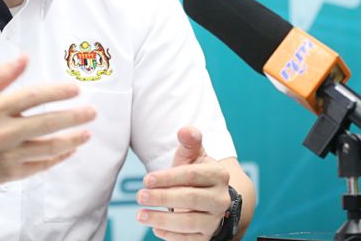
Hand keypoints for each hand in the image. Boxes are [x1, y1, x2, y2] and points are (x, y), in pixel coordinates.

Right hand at [0, 54, 95, 185]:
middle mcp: (3, 132)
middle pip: (45, 123)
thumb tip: (25, 57)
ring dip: (71, 140)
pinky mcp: (10, 173)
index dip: (56, 92)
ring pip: (47, 147)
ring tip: (87, 132)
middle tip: (92, 112)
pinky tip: (70, 150)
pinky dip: (58, 157)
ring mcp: (8, 155)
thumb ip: (2, 75)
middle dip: (73, 116)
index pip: (32, 97)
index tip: (75, 89)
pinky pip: (41, 165)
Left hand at [135, 126, 231, 240]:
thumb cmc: (195, 173)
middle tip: (139, 196)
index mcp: (218, 174)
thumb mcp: (192, 155)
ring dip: (162, 220)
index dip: (168, 177)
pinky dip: (171, 235)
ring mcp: (215, 219)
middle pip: (190, 198)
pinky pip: (190, 239)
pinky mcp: (208, 236)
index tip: (146, 179)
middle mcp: (220, 198)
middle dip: (162, 198)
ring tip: (141, 215)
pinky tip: (155, 229)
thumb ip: (189, 142)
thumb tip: (185, 130)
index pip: (192, 175)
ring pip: (190, 222)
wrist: (210, 198)